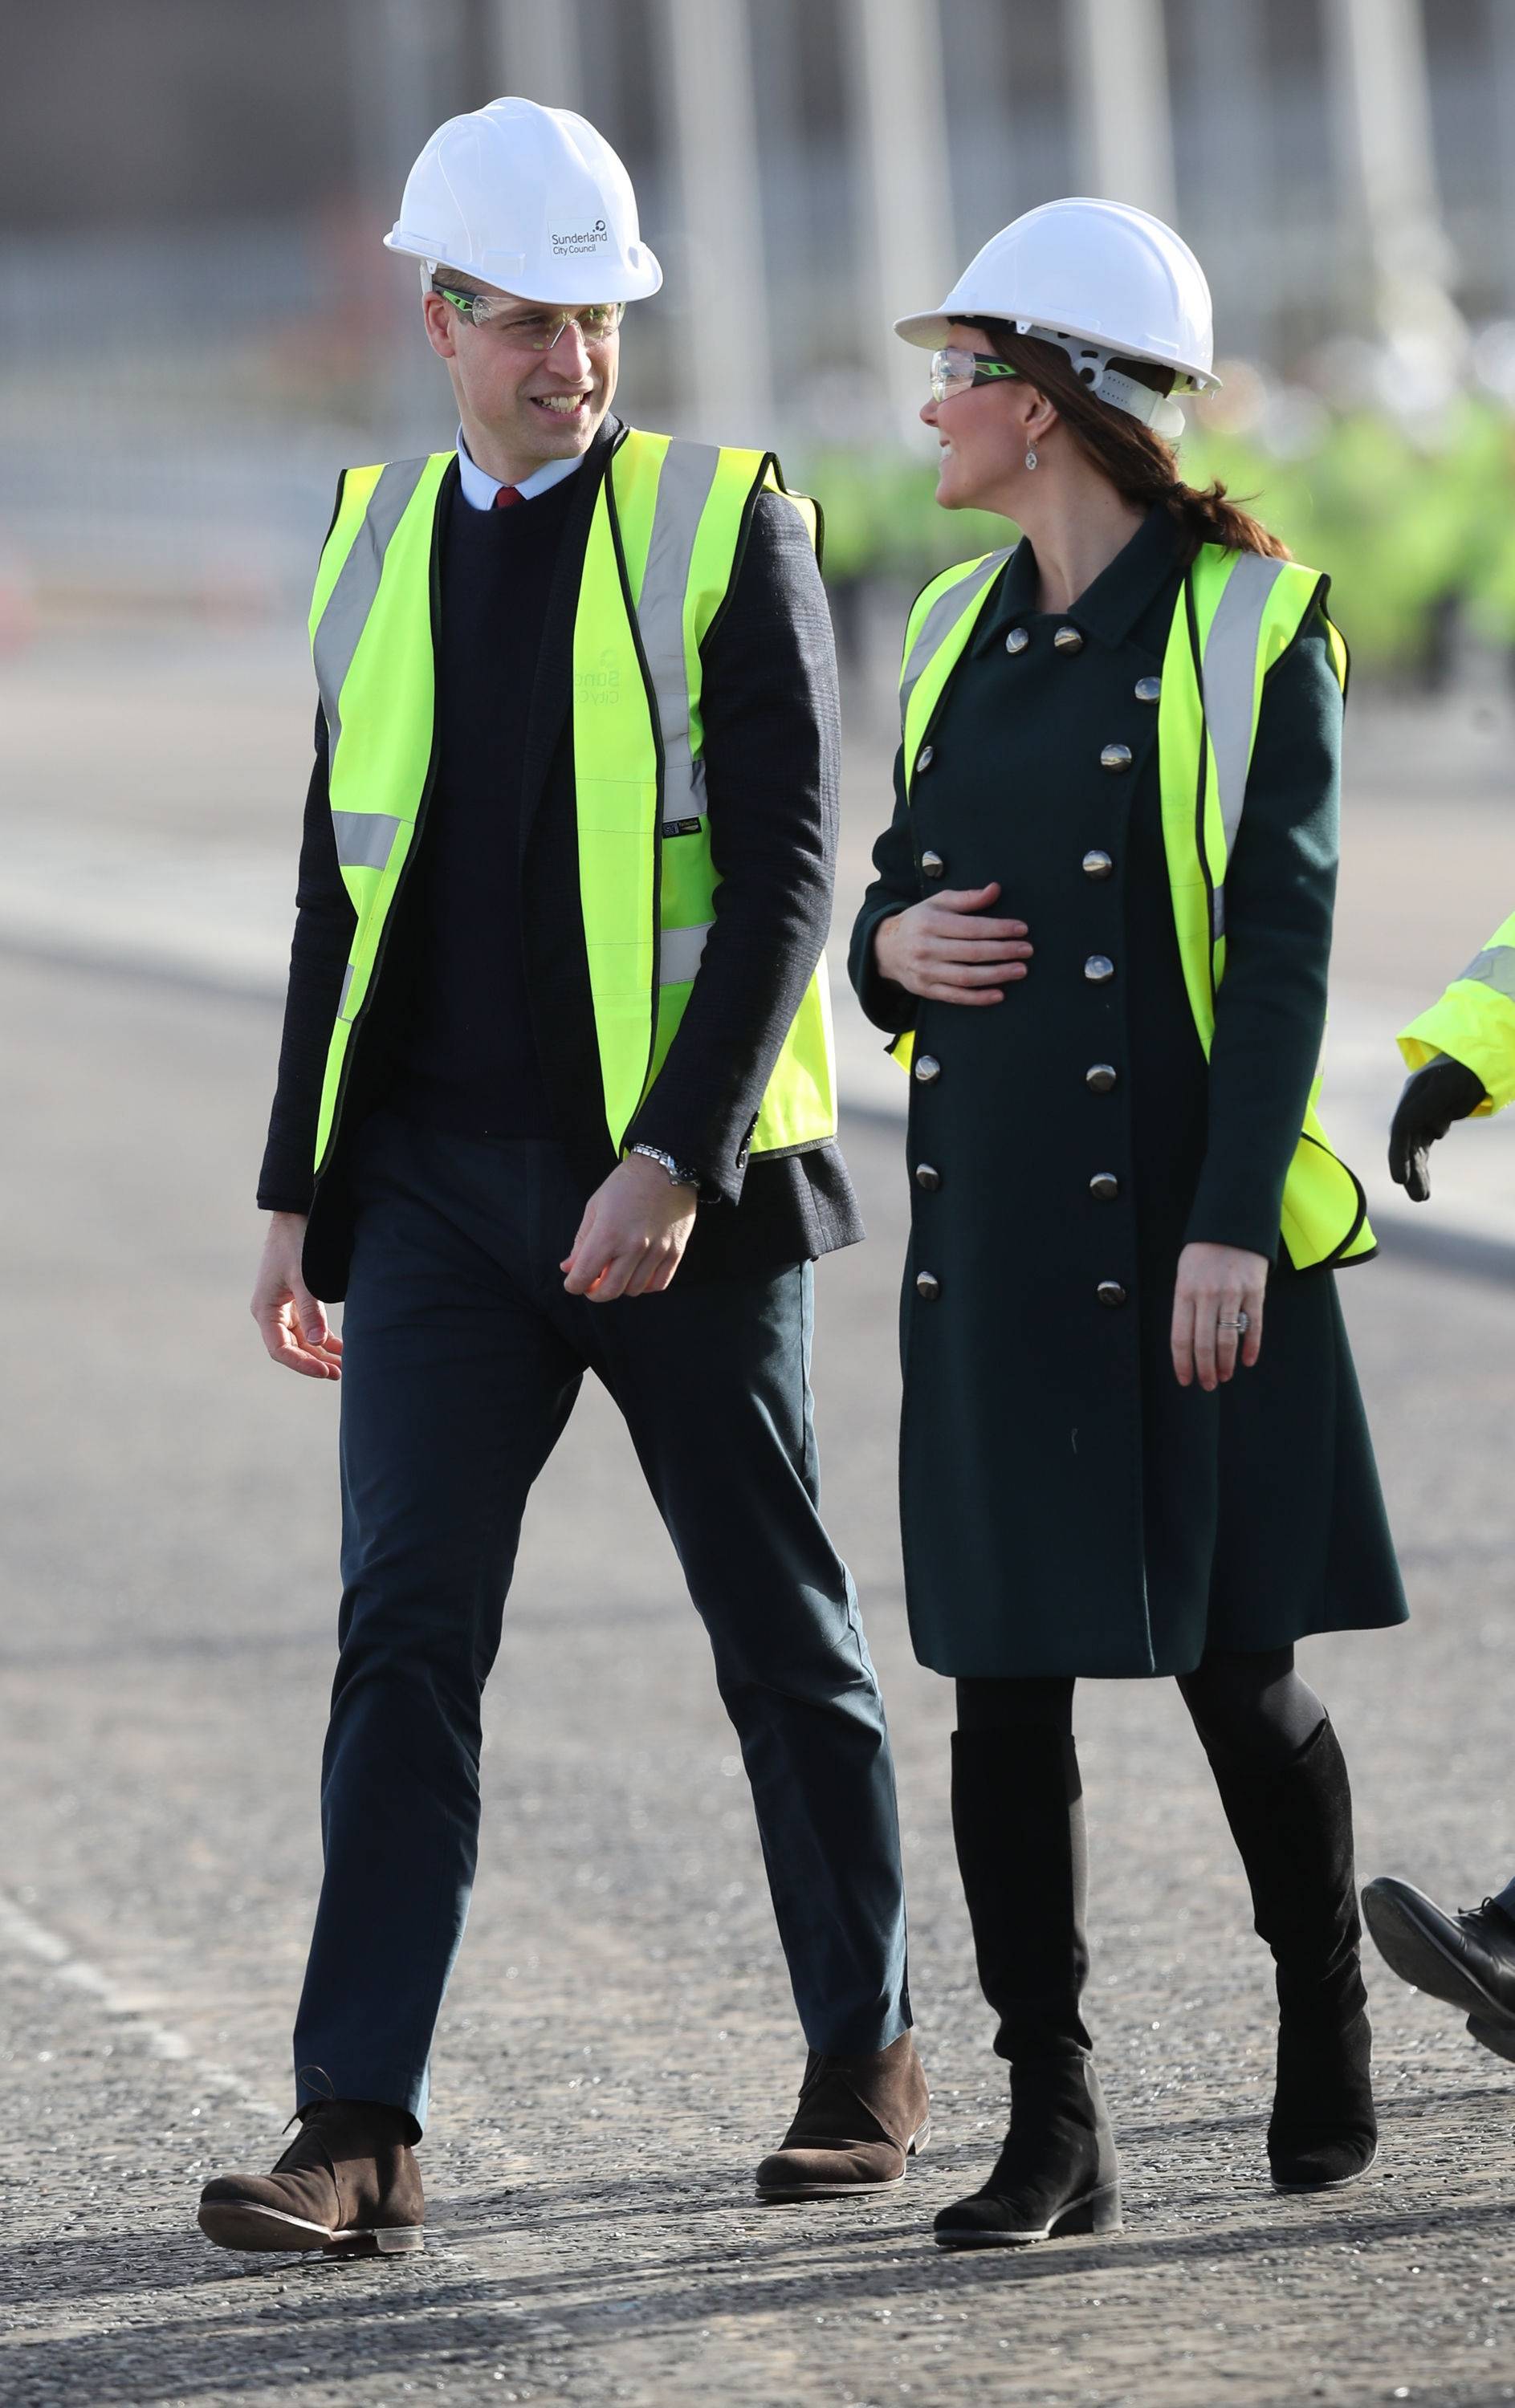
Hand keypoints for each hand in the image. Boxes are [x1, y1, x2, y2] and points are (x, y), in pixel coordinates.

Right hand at [251, 1212, 342, 1379]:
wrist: (296, 1215)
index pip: (280, 1349)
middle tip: (339, 1374)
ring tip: (344, 1366)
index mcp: (265, 1310)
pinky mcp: (298, 1301)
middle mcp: (272, 1313)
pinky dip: (324, 1337)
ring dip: (321, 1352)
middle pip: (292, 1348)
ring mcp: (285, 1308)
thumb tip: (317, 1342)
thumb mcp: (303, 1276)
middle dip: (314, 1361)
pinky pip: (310, 1326)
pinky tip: (342, 1349)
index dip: (301, 1363)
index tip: (324, 1370)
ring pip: (303, 1339)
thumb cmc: (295, 1243)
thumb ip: (311, 1309)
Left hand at [561, 1155, 697, 1301]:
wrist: (666, 1167)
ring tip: (617, 1272)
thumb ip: (581, 1242)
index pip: (584, 1276)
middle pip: (609, 1291)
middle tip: (593, 1283)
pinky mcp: (675, 1251)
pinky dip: (645, 1285)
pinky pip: (659, 1284)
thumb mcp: (595, 1207)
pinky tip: (638, 1273)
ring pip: (634, 1290)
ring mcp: (657, 1251)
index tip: (573, 1282)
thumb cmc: (626, 1184)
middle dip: (595, 1293)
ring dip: (621, 1287)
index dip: (574, 1285)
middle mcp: (633, 1246)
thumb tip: (569, 1268)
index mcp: (608, 1233)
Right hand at [873, 881, 1032, 1004]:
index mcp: (930, 923)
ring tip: (1020, 970)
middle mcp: (926, 948)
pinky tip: (999, 994)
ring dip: (997, 975)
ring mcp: (925, 972)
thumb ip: (967, 898)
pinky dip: (978, 998)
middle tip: (1027, 950)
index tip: (1022, 929)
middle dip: (1004, 951)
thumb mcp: (938, 903)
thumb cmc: (919, 921)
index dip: (999, 929)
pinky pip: (955, 996)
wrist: (885, 948)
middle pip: (972, 952)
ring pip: (966, 977)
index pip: (972, 927)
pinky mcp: (926, 990)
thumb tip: (995, 890)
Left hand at [1170, 1242, 1267, 1391]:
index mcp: (1185, 1292)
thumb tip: (1188, 1342)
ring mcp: (1232, 1294)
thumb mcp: (1184, 1275)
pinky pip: (1254, 1326)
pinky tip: (1247, 1361)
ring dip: (1225, 1363)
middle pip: (1205, 1344)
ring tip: (1223, 1377)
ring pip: (1228, 1339)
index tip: (1185, 1380)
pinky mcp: (1255, 1291)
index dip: (1182, 1363)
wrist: (1232, 1223)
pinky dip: (1251, 1347)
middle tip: (1207, 1385)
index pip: (1180, 1337)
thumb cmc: (1203, 1253)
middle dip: (1205, 1370)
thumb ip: (1186, 1305)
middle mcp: (1207, 1295)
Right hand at [1388, 1057, 1486, 1202]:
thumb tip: (1430, 1132)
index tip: (1400, 1179)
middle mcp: (1412, 1108)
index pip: (1403, 1127)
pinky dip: (1422, 1168)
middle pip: (1406, 1143)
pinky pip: (1422, 1151)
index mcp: (1413, 1094)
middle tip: (1417, 1196)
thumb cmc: (1464, 1071)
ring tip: (1421, 1198)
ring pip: (1414, 1150)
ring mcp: (1419, 1118)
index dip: (1399, 1154)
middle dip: (1410, 1171)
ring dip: (1416, 1174)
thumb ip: (1435, 1104)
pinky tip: (1424, 1187)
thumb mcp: (1450, 1085)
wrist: (1474, 1062)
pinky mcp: (1428, 1126)